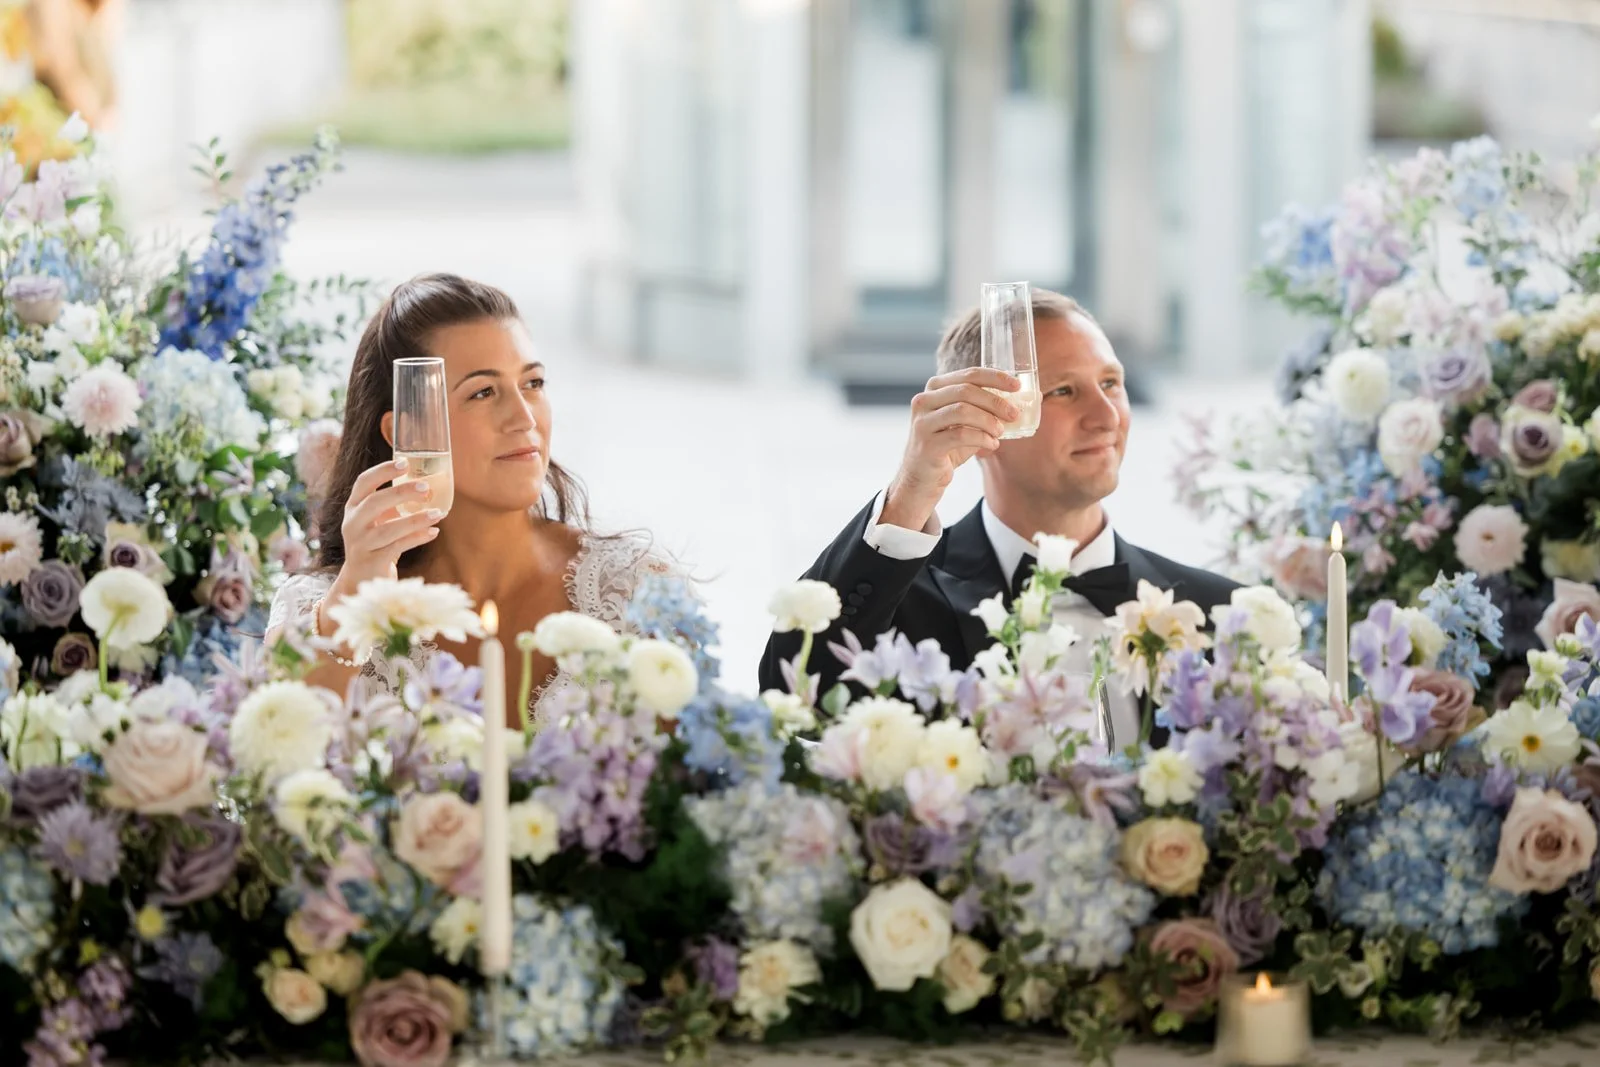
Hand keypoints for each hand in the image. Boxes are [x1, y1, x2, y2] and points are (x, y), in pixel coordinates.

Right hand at [324, 457, 442, 614]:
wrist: (361, 578)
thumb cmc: (376, 542)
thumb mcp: (378, 519)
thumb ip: (394, 503)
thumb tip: (430, 484)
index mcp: (353, 507)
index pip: (363, 482)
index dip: (383, 471)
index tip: (404, 463)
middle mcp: (352, 524)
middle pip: (374, 502)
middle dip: (401, 493)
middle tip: (426, 487)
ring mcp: (360, 544)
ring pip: (388, 529)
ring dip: (416, 520)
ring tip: (439, 513)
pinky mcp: (371, 562)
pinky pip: (397, 548)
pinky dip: (417, 538)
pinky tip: (434, 532)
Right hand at [880, 367, 1018, 531]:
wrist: (921, 478)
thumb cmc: (946, 448)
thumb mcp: (964, 424)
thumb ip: (983, 411)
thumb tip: (1015, 405)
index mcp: (934, 389)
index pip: (968, 374)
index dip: (995, 377)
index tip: (1017, 385)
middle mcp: (924, 401)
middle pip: (966, 390)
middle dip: (995, 401)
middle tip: (1014, 414)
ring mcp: (922, 422)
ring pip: (962, 410)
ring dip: (988, 420)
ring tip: (1000, 432)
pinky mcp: (926, 444)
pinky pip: (960, 435)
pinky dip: (982, 439)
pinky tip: (991, 445)